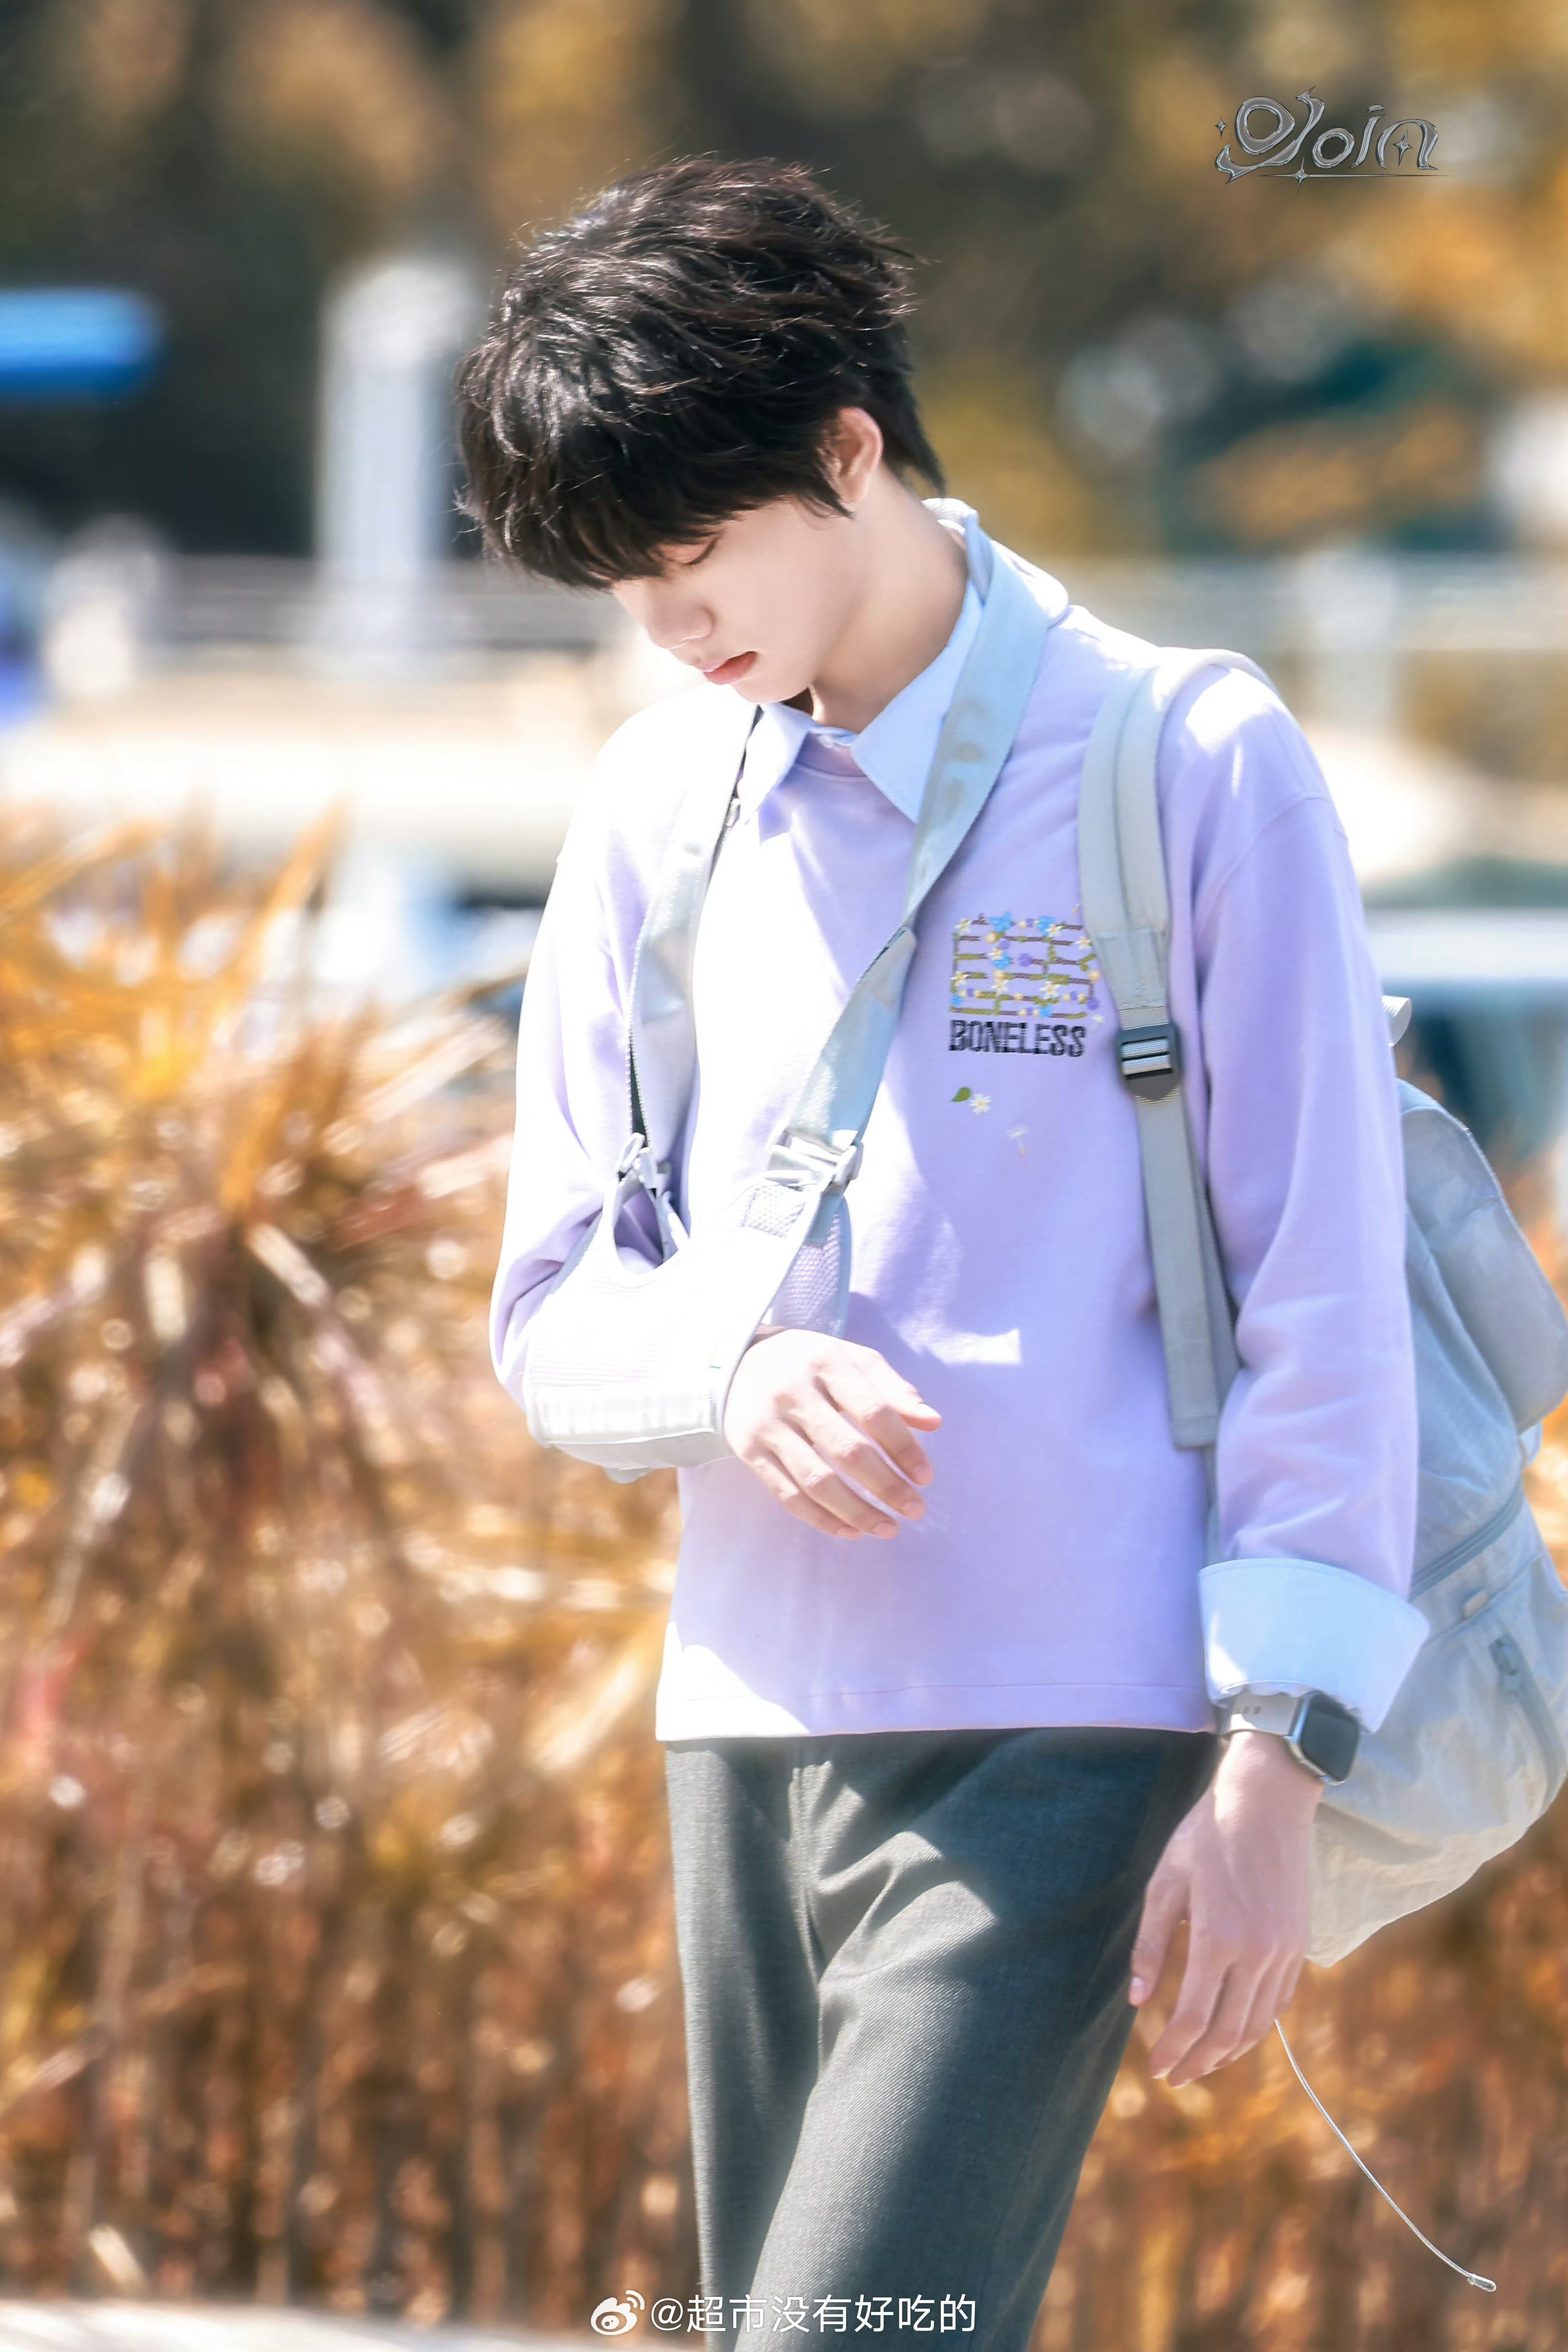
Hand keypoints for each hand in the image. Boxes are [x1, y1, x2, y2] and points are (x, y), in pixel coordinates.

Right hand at [722, 1330, 940, 1538]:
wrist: (735, 1363)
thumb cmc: (809, 1364)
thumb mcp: (851, 1359)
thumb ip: (893, 1389)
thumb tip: (933, 1423)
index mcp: (826, 1363)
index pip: (873, 1411)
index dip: (903, 1447)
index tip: (926, 1477)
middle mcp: (793, 1394)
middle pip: (847, 1451)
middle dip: (886, 1486)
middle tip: (915, 1509)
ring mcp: (767, 1425)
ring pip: (816, 1481)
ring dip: (857, 1511)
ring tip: (888, 1528)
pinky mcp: (748, 1451)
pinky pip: (786, 1495)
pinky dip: (820, 1519)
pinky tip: (850, 1531)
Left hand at [1128, 1729, 1321, 2087]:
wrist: (1267, 1802)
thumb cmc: (1206, 1836)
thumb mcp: (1165, 1883)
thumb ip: (1152, 1945)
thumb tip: (1138, 2001)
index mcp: (1218, 1939)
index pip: (1193, 2019)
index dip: (1171, 2051)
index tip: (1153, 2069)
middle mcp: (1257, 1953)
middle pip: (1227, 2033)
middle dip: (1197, 2063)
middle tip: (1173, 2077)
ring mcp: (1284, 1951)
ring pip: (1258, 2025)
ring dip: (1228, 2054)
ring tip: (1201, 2063)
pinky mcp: (1299, 1944)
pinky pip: (1279, 2002)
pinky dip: (1256, 2026)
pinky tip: (1236, 2032)